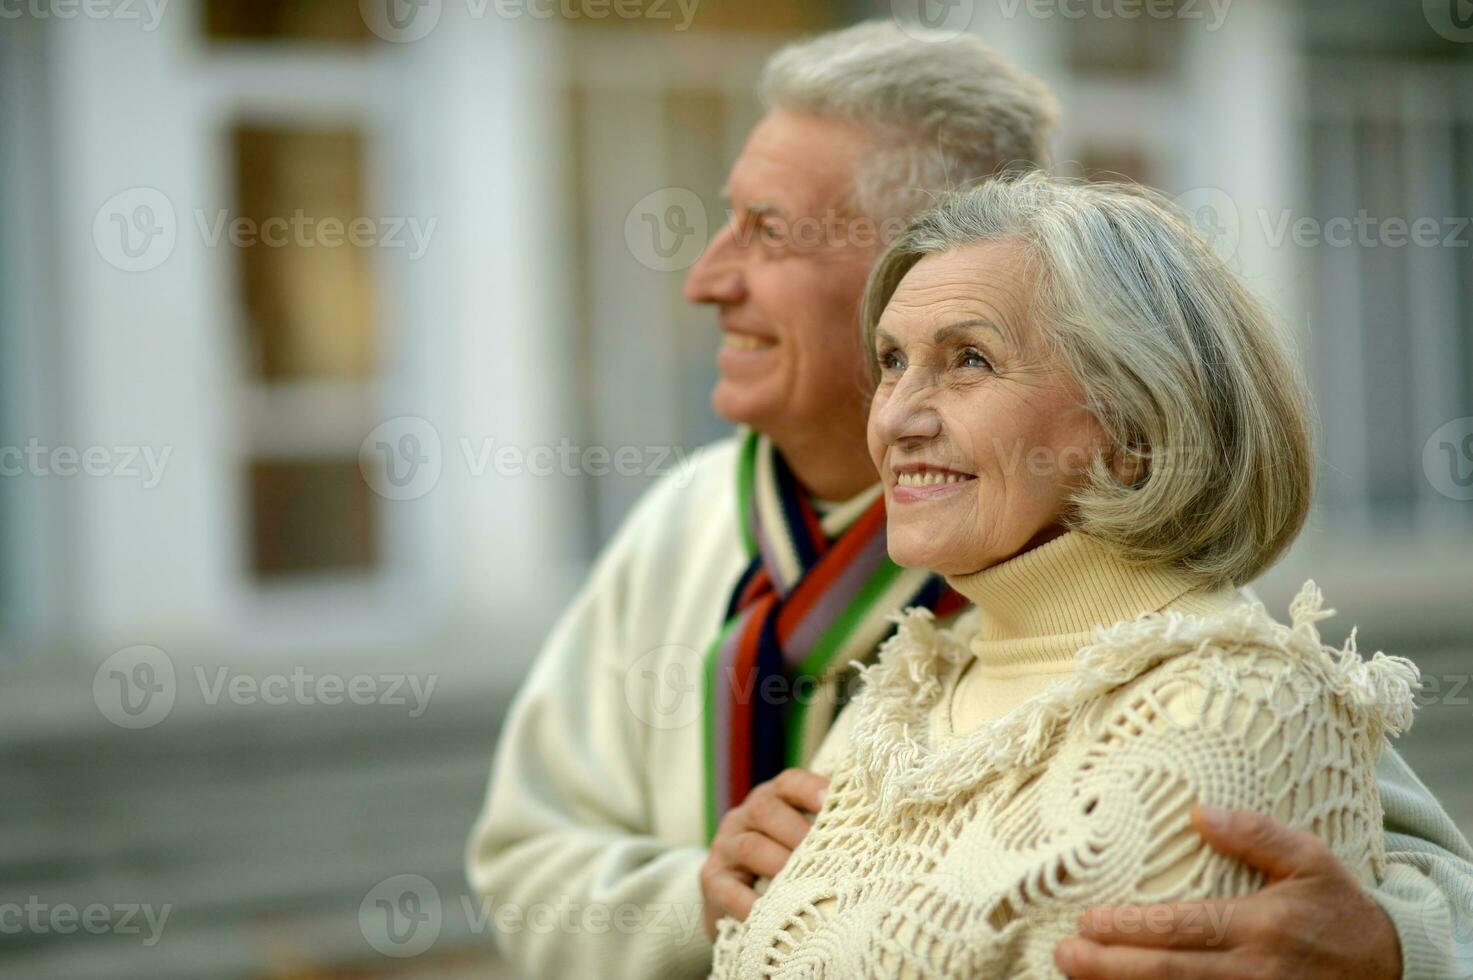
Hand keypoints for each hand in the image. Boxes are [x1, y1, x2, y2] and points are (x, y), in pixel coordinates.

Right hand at [699, 768, 827, 938]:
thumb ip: (827, 834)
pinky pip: (728, 888)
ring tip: (805, 886)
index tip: (832, 802)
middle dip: (798, 832)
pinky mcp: (711, 879)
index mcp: (772, 800)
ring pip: (749, 845)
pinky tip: (772, 914)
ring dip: (779, 864)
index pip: (790, 782)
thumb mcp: (801, 844)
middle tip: (827, 857)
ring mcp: (724, 846)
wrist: (734, 903)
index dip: (811, 788)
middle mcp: (744, 816)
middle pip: (766, 810)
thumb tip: (877, 835)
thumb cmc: (784, 868)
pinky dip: (751, 902)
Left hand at [1055, 805, 1402, 978]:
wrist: (1389, 966)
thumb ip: (1256, 834)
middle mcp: (1253, 970)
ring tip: (1080, 978)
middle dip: (1111, 966)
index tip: (1088, 921)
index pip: (1181, 928)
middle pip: (1169, 972)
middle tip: (1066, 955)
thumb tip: (1200, 812)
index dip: (1131, 929)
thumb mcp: (1310, 858)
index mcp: (1260, 926)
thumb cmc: (1338, 907)